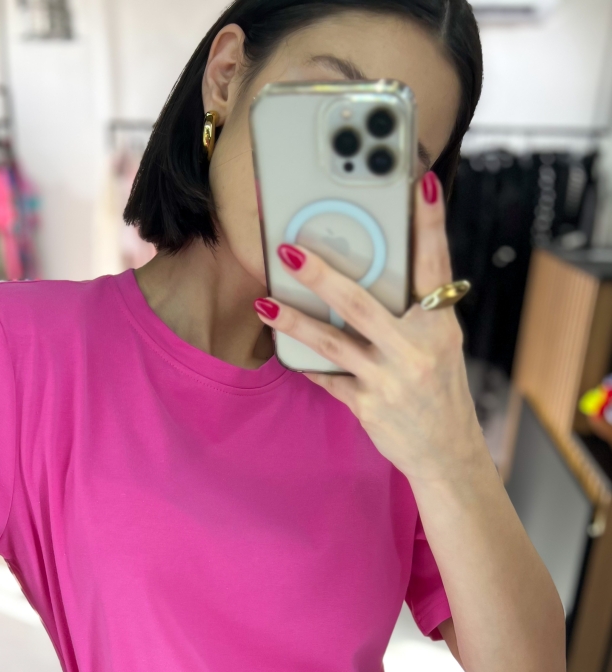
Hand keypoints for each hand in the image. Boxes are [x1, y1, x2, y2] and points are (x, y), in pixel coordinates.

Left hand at [254, 172, 484, 484]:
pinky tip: (282, 347)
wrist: (445, 449)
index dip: (431, 223)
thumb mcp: (439, 342)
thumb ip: (414, 308)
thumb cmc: (438, 385)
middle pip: (361, 304)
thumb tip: (382, 264)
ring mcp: (389, 379)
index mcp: (440, 324)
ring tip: (265, 302)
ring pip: (333, 343)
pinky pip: (329, 378)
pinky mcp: (368, 405)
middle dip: (322, 276)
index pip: (435, 264)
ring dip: (294, 321)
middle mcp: (415, 349)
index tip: (423, 184)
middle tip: (290, 250)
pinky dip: (306, 363)